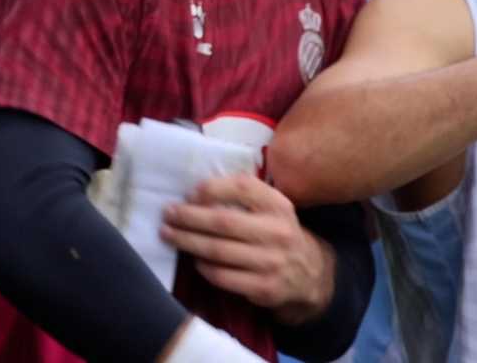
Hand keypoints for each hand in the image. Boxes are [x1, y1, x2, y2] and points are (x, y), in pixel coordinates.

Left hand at [159, 173, 333, 323]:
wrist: (310, 274)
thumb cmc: (275, 232)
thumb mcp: (270, 208)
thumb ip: (242, 196)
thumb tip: (194, 192)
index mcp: (278, 206)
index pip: (242, 187)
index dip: (211, 189)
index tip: (188, 193)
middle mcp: (278, 232)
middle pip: (223, 222)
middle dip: (188, 217)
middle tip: (166, 214)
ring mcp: (272, 262)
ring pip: (219, 251)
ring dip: (187, 242)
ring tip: (168, 235)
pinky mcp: (265, 288)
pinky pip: (223, 277)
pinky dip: (203, 267)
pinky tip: (194, 260)